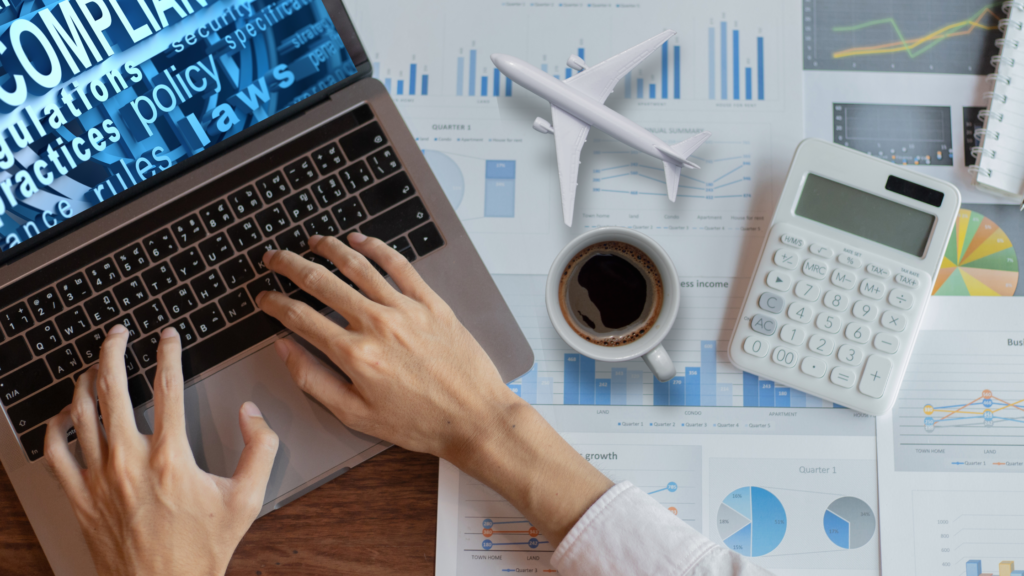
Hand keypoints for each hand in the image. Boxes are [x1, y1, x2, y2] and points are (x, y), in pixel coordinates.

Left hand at [44, 325, 279, 575]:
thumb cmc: (201, 550)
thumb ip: (261, 449)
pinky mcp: (79, 497)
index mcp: (171, 458)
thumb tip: (252, 413)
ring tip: (94, 366)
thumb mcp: (248, 499)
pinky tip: (66, 416)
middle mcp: (130, 462)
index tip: (168, 336)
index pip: (168, 386)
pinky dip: (56, 427)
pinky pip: (56, 453)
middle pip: (113, 388)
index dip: (168, 352)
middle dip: (113, 351)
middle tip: (118, 334)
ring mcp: (99, 479)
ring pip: (81, 414)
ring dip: (86, 381)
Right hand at [258, 233, 611, 545]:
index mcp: (354, 354)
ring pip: (358, 265)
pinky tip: (359, 240)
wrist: (474, 418)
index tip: (264, 297)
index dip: (275, 304)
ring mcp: (406, 309)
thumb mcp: (355, 414)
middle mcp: (377, 324)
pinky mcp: (431, 303)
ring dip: (329, 248)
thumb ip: (313, 379)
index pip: (300, 317)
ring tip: (312, 242)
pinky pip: (399, 265)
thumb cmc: (418, 422)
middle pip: (322, 282)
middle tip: (274, 258)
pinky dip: (376, 247)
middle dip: (290, 266)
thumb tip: (285, 348)